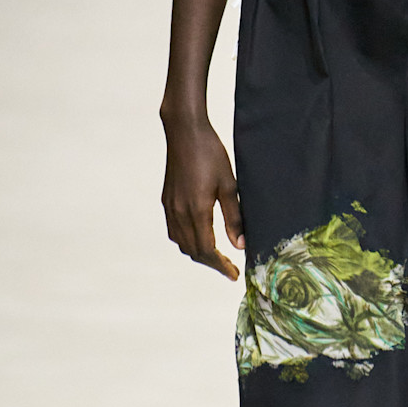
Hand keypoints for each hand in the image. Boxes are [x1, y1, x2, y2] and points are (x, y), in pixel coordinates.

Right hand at [161, 111, 244, 280]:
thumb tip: (240, 245)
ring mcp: (170, 207)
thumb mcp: (229, 185)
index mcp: (196, 210)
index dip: (221, 266)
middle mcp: (179, 213)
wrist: (185, 131)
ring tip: (217, 256)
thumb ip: (234, 217)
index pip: (207, 250)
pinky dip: (187, 241)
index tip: (235, 275)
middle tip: (230, 268)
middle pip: (193, 251)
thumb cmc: (210, 154)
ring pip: (181, 243)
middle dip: (211, 263)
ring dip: (198, 253)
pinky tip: (199, 236)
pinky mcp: (167, 200)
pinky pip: (174, 231)